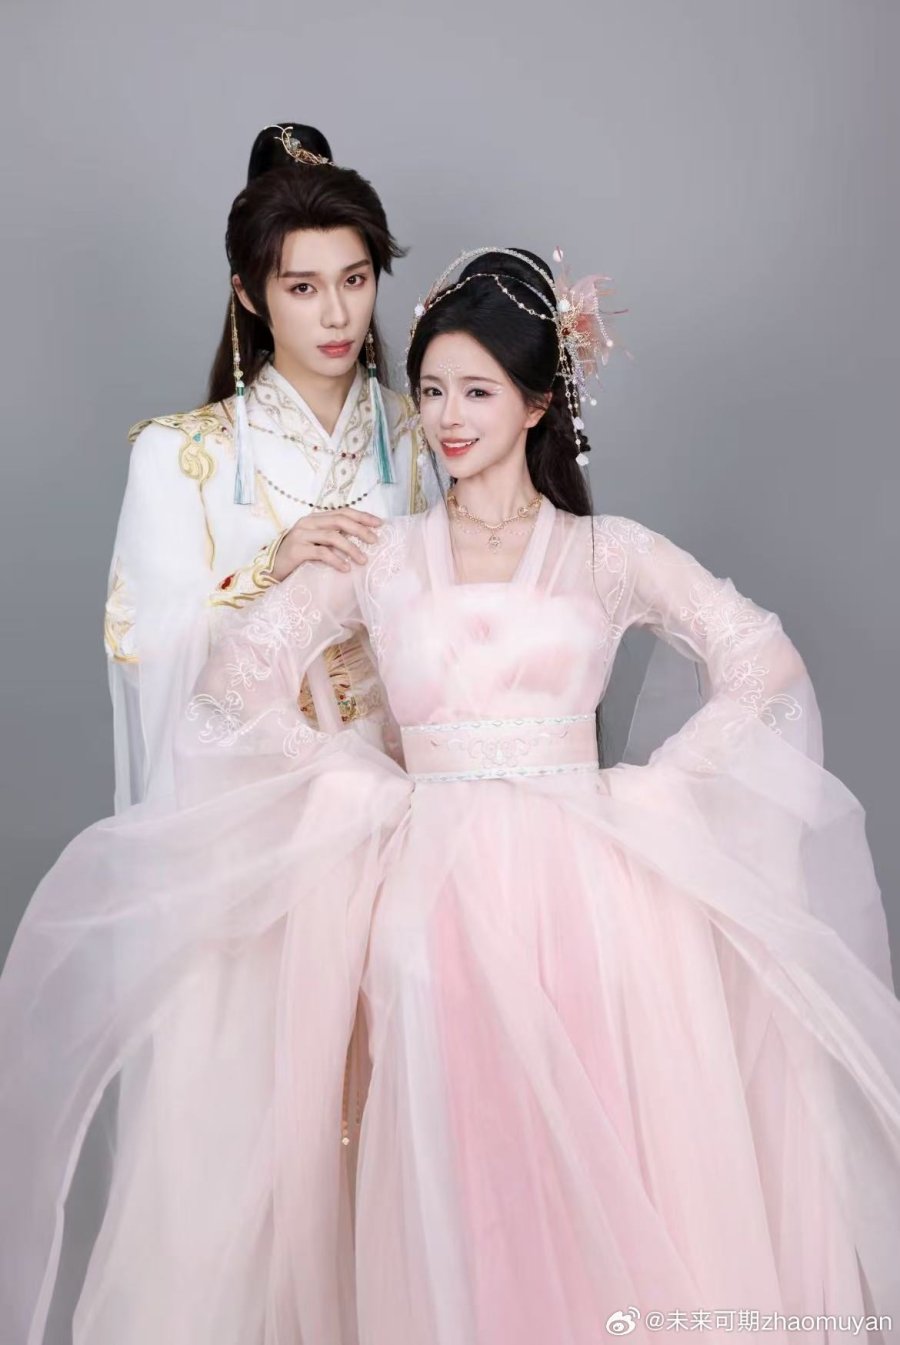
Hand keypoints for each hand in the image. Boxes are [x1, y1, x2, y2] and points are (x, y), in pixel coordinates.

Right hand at [268, 508, 382, 580]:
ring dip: (351, 548)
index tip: (379, 524)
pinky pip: (321, 552)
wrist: (271, 569)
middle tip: (375, 541)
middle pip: (339, 521)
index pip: (342, 512)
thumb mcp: (316, 543)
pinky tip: (345, 568)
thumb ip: (332, 538)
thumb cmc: (298, 557)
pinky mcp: (296, 550)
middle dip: (360, 530)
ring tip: (363, 560)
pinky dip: (336, 560)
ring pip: (332, 536)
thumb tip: (361, 539)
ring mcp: (301, 535)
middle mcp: (308, 522)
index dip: (362, 516)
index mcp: (315, 518)